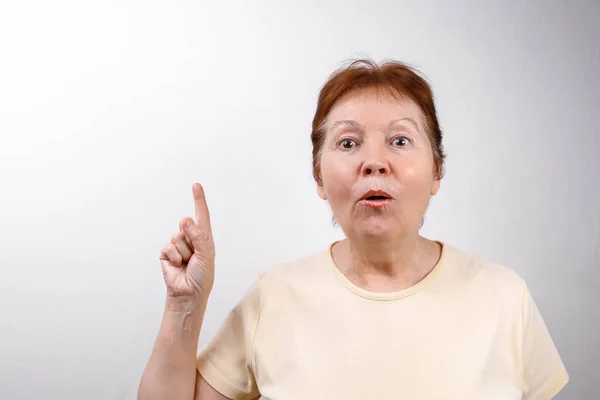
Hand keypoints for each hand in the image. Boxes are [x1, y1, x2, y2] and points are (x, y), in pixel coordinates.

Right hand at [159, 183, 214, 299]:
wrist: (188, 294)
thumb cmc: (202, 277)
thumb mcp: (206, 255)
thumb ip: (198, 236)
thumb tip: (186, 219)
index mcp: (204, 238)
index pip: (202, 215)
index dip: (199, 200)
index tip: (196, 185)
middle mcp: (191, 239)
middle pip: (186, 223)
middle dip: (190, 238)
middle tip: (194, 256)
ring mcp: (178, 245)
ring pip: (176, 236)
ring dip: (183, 252)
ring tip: (186, 263)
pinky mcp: (166, 253)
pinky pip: (168, 247)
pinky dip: (173, 257)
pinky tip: (177, 266)